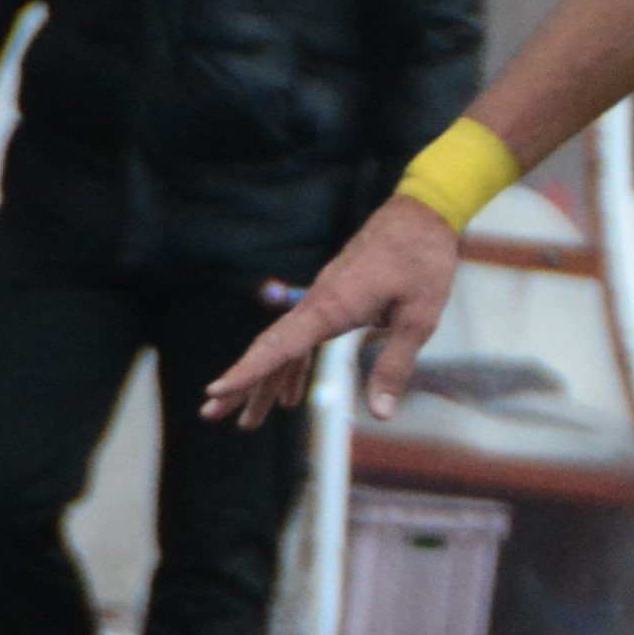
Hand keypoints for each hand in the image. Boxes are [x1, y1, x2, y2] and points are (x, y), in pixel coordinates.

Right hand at [202, 197, 460, 428]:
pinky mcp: (333, 298)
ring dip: (265, 383)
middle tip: (210, 416)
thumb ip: (395, 366)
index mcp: (332, 306)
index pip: (280, 346)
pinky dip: (292, 367)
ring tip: (249, 421)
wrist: (423, 214)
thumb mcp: (420, 319)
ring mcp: (322, 299)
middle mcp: (317, 302)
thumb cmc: (423, 262)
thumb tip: (381, 415)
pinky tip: (288, 394)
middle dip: (241, 385)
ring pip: (283, 346)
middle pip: (269, 349)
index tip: (216, 391)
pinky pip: (302, 338)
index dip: (248, 372)